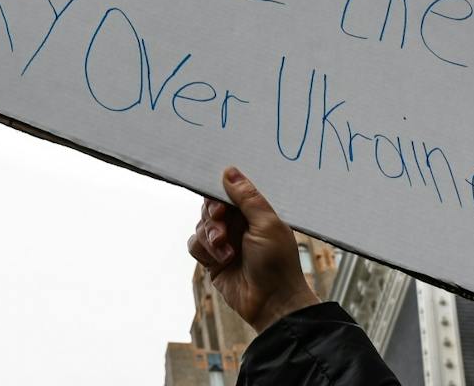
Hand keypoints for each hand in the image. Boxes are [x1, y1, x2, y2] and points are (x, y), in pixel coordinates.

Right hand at [187, 166, 320, 334]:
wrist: (272, 303)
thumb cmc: (278, 262)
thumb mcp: (266, 224)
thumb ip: (247, 198)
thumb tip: (229, 171)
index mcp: (254, 212)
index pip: (229, 192)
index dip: (219, 193)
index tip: (220, 202)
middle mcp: (237, 224)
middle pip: (210, 207)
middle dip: (213, 215)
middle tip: (221, 221)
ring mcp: (224, 242)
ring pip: (200, 225)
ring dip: (210, 236)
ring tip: (227, 250)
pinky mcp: (212, 260)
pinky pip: (195, 245)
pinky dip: (204, 250)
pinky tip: (221, 259)